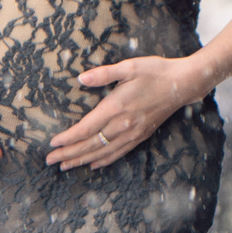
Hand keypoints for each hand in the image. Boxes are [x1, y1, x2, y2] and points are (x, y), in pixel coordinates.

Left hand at [48, 54, 198, 171]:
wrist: (182, 84)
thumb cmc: (155, 72)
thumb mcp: (129, 66)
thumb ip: (104, 74)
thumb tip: (81, 79)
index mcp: (116, 107)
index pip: (86, 128)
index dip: (68, 138)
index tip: (53, 143)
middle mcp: (123, 125)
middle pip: (90, 144)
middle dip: (68, 154)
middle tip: (50, 160)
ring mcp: (132, 133)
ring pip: (102, 152)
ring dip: (82, 160)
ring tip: (65, 166)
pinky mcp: (140, 136)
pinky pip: (118, 153)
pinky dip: (103, 161)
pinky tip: (93, 165)